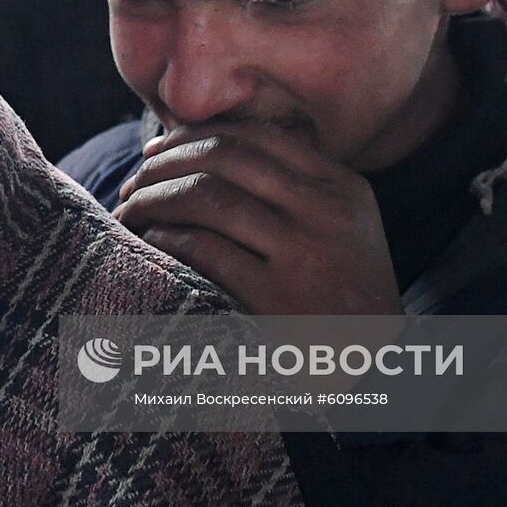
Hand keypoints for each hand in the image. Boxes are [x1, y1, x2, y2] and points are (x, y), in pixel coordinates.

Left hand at [114, 122, 401, 315]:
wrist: (373, 371)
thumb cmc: (342, 296)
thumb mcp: (343, 228)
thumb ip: (296, 188)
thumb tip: (206, 147)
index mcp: (340, 186)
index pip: (254, 136)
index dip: (194, 136)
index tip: (156, 150)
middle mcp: (325, 210)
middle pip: (224, 158)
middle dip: (164, 164)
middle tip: (133, 182)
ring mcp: (303, 253)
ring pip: (207, 197)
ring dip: (155, 199)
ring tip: (132, 210)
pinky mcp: (275, 297)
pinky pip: (203, 248)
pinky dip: (166, 238)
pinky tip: (151, 242)